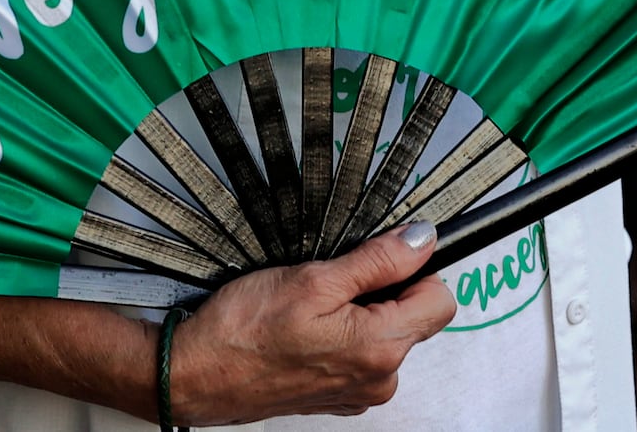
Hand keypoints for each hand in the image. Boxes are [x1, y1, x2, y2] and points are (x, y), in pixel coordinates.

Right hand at [167, 223, 457, 422]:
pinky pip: (362, 353)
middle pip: (415, 316)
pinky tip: (308, 326)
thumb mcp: (314, 279)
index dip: (417, 269)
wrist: (196, 375)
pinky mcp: (339, 395)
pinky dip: (344, 333)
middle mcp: (378, 379)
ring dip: (361, 310)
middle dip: (385, 289)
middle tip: (335, 279)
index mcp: (380, 349)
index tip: (385, 256)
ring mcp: (359, 392)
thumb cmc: (244, 331)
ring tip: (314, 305)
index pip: (440, 300)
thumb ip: (378, 261)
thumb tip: (422, 240)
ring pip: (387, 332)